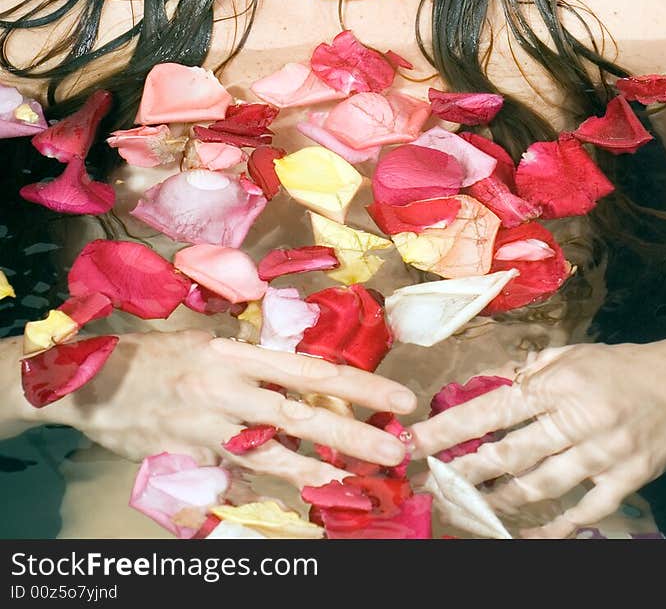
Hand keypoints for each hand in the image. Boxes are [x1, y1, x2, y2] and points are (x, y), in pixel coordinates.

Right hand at [49, 329, 416, 490]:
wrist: (91, 383)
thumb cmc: (154, 355)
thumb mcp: (207, 340)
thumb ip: (251, 357)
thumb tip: (296, 367)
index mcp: (237, 352)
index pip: (311, 369)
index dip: (359, 384)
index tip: (398, 396)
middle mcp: (228, 388)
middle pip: (302, 413)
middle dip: (355, 432)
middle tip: (397, 446)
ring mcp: (208, 427)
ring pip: (274, 455)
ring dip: (320, 469)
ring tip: (360, 482)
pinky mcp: (189, 458)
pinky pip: (235, 477)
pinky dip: (265, 490)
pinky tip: (296, 502)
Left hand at [410, 338, 665, 537]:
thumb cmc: (623, 365)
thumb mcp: (575, 353)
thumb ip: (533, 370)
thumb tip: (492, 384)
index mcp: (560, 381)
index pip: (495, 407)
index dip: (452, 428)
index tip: (417, 441)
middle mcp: (579, 416)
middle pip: (511, 453)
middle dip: (467, 472)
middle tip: (435, 484)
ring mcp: (605, 451)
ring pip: (542, 485)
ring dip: (502, 500)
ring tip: (473, 507)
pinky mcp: (628, 477)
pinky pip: (585, 511)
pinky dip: (555, 528)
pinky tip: (527, 535)